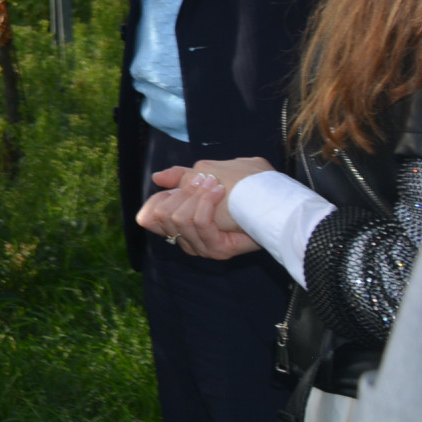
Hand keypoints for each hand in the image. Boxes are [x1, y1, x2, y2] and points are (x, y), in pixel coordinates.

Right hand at [136, 160, 272, 260]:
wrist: (272, 198)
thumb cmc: (242, 184)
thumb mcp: (203, 172)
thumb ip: (178, 177)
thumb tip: (156, 178)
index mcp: (182, 222)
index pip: (149, 217)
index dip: (156, 201)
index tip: (172, 187)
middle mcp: (188, 238)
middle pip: (160, 215)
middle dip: (182, 194)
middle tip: (205, 181)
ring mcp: (202, 245)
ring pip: (177, 218)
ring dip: (198, 196)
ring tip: (216, 185)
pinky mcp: (216, 249)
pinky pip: (197, 222)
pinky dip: (207, 203)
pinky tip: (220, 192)